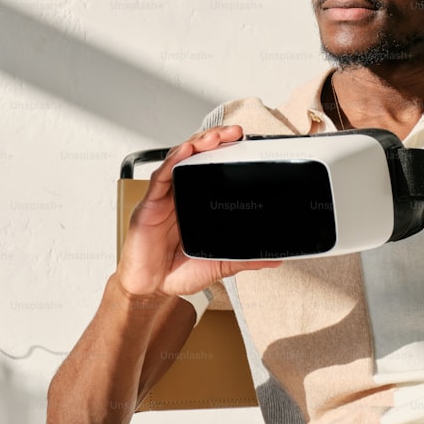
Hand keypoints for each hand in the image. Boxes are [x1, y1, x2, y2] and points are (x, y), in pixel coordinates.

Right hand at [117, 125, 280, 297]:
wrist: (150, 290)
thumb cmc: (177, 272)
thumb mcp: (219, 264)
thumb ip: (244, 258)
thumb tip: (274, 258)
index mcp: (197, 203)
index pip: (212, 168)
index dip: (227, 153)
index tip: (247, 144)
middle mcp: (181, 194)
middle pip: (197, 156)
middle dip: (215, 139)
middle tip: (236, 133)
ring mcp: (165, 198)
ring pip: (179, 160)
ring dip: (197, 144)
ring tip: (215, 137)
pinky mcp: (150, 206)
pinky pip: (160, 178)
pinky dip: (173, 162)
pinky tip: (185, 152)